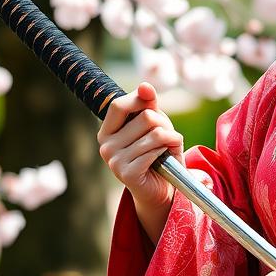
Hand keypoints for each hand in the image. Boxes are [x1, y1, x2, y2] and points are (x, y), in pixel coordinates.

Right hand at [97, 81, 183, 209]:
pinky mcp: (126, 173)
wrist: (160, 190)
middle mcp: (105, 145)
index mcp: (107, 131)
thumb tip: (145, 85)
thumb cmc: (157, 154)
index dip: (140, 101)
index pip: (119, 104)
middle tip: (167, 137)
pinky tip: (165, 160)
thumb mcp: (154, 125)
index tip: (153, 106)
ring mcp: (114, 161)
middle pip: (144, 117)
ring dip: (170, 139)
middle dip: (164, 124)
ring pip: (154, 134)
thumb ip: (148, 105)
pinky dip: (166, 152)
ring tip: (167, 149)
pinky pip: (154, 151)